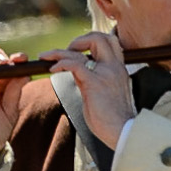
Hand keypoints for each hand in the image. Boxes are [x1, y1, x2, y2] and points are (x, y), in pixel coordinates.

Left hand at [43, 33, 133, 150]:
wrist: (123, 133)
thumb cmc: (114, 120)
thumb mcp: (103, 94)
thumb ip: (92, 79)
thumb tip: (77, 73)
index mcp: (118, 70)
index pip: (109, 42)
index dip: (91, 41)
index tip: (77, 52)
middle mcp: (114, 68)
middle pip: (99, 37)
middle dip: (78, 41)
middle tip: (66, 53)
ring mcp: (105, 74)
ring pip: (82, 48)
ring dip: (59, 51)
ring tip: (47, 58)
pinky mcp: (94, 83)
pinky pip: (73, 64)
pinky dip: (60, 64)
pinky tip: (53, 71)